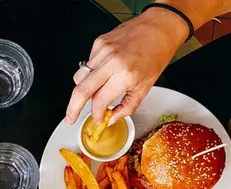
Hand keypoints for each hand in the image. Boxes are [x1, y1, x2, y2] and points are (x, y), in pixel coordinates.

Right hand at [65, 7, 188, 124]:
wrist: (159, 27)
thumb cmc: (156, 54)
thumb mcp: (146, 87)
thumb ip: (127, 106)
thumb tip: (112, 118)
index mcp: (126, 75)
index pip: (100, 101)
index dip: (96, 114)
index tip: (97, 118)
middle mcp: (112, 61)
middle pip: (81, 90)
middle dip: (72, 108)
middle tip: (71, 118)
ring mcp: (103, 50)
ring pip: (80, 77)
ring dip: (83, 89)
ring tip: (95, 90)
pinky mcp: (99, 42)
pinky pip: (87, 64)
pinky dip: (91, 73)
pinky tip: (104, 70)